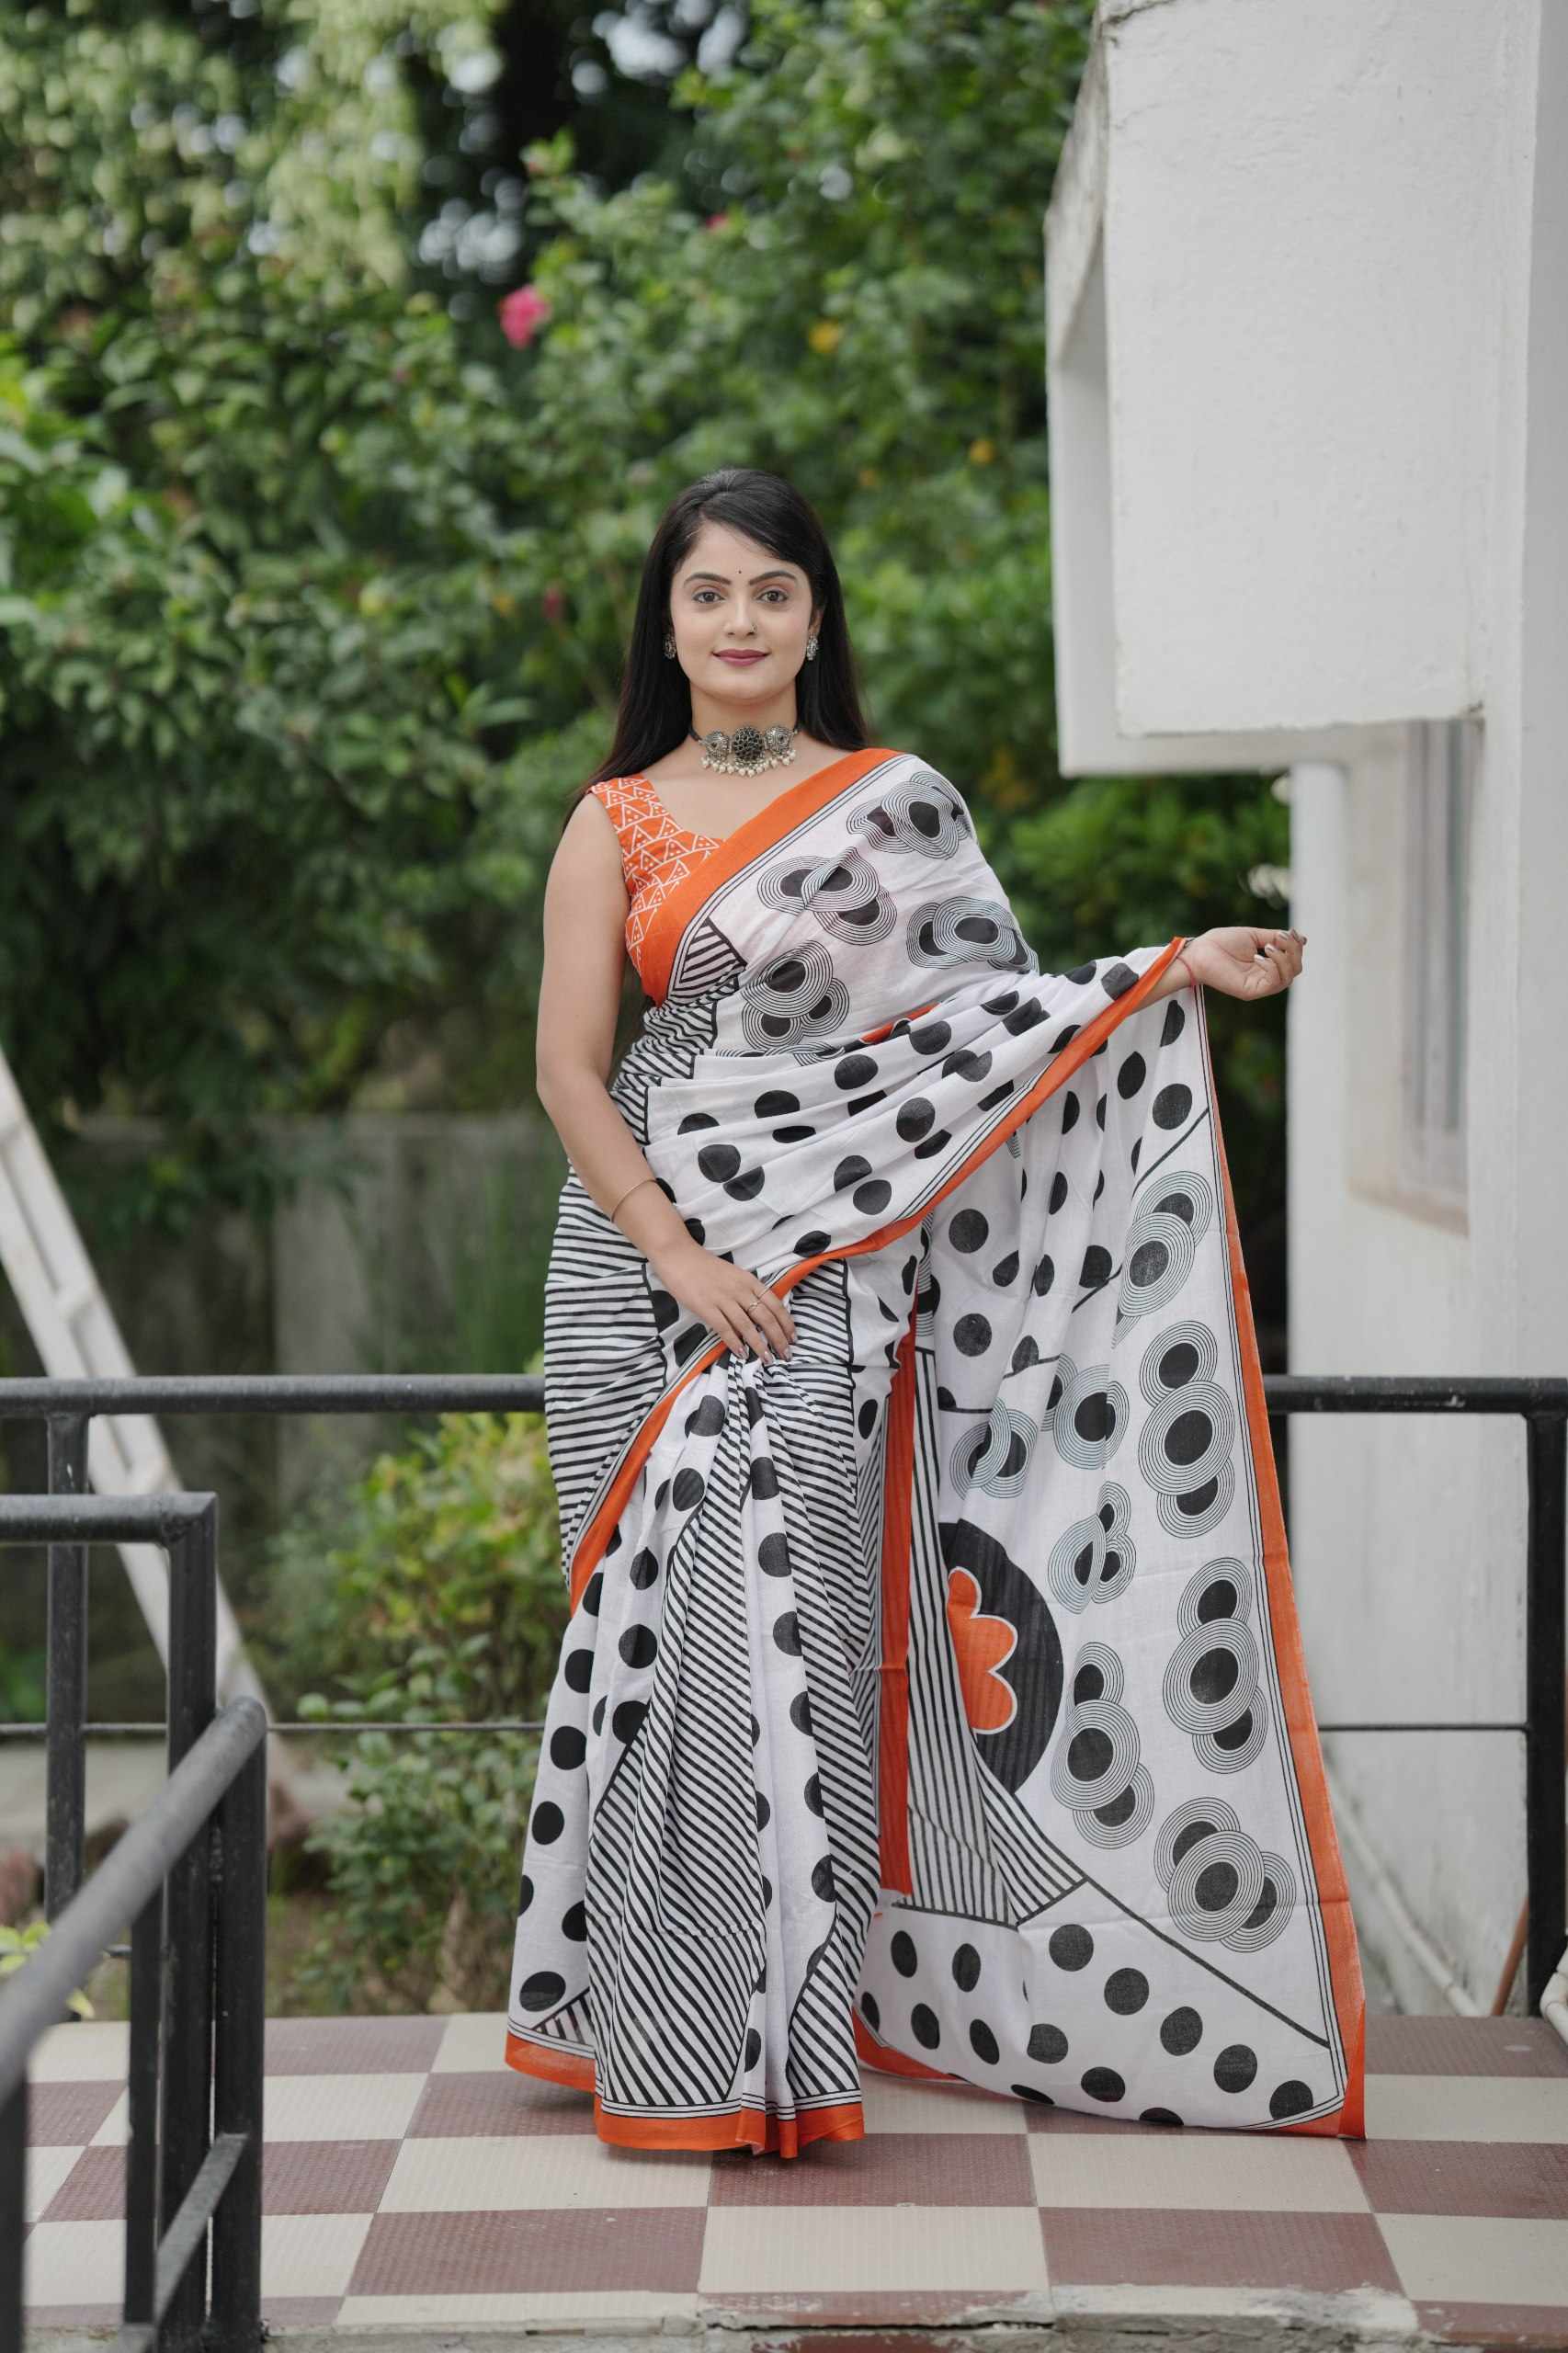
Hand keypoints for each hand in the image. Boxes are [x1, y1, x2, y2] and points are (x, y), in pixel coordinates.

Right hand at [648, 1238, 797, 1363]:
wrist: (679, 1256)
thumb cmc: (707, 1267)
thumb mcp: (734, 1274)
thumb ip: (748, 1291)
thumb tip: (762, 1314)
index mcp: (749, 1280)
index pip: (775, 1304)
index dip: (786, 1323)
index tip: (793, 1338)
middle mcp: (739, 1290)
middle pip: (765, 1317)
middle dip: (778, 1338)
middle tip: (786, 1355)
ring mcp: (722, 1298)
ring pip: (747, 1325)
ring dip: (759, 1344)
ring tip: (767, 1359)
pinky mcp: (706, 1307)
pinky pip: (724, 1328)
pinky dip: (734, 1342)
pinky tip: (741, 1353)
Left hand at [1178, 925, 1305, 1002]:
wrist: (1200, 951)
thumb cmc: (1222, 942)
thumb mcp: (1255, 936)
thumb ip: (1277, 938)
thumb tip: (1303, 939)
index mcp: (1267, 966)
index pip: (1293, 961)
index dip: (1296, 947)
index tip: (1290, 931)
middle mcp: (1265, 978)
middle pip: (1295, 970)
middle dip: (1294, 951)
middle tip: (1280, 937)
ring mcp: (1258, 987)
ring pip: (1288, 977)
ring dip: (1284, 958)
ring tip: (1269, 946)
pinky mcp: (1250, 992)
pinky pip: (1273, 983)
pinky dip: (1272, 967)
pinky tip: (1258, 957)